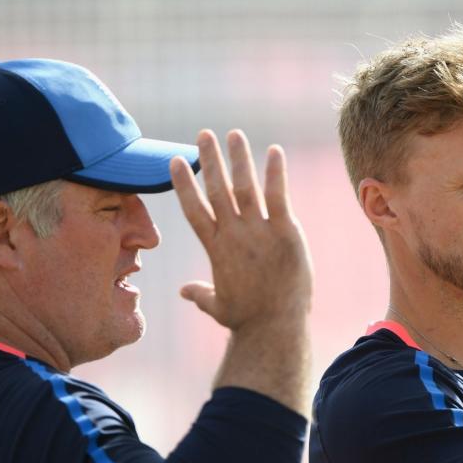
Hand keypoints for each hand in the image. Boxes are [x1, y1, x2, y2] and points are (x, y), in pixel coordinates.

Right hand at [170, 129, 313, 331]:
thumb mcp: (216, 306)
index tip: (176, 160)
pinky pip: (278, 196)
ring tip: (234, 135)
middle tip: (204, 134)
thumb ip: (200, 294)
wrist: (275, 328)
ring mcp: (259, 232)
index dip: (184, 183)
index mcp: (216, 248)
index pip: (194, 208)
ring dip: (239, 159)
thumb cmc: (246, 319)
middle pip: (217, 189)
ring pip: (245, 187)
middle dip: (210, 159)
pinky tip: (274, 151)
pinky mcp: (285, 233)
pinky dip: (275, 173)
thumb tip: (184, 292)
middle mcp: (234, 235)